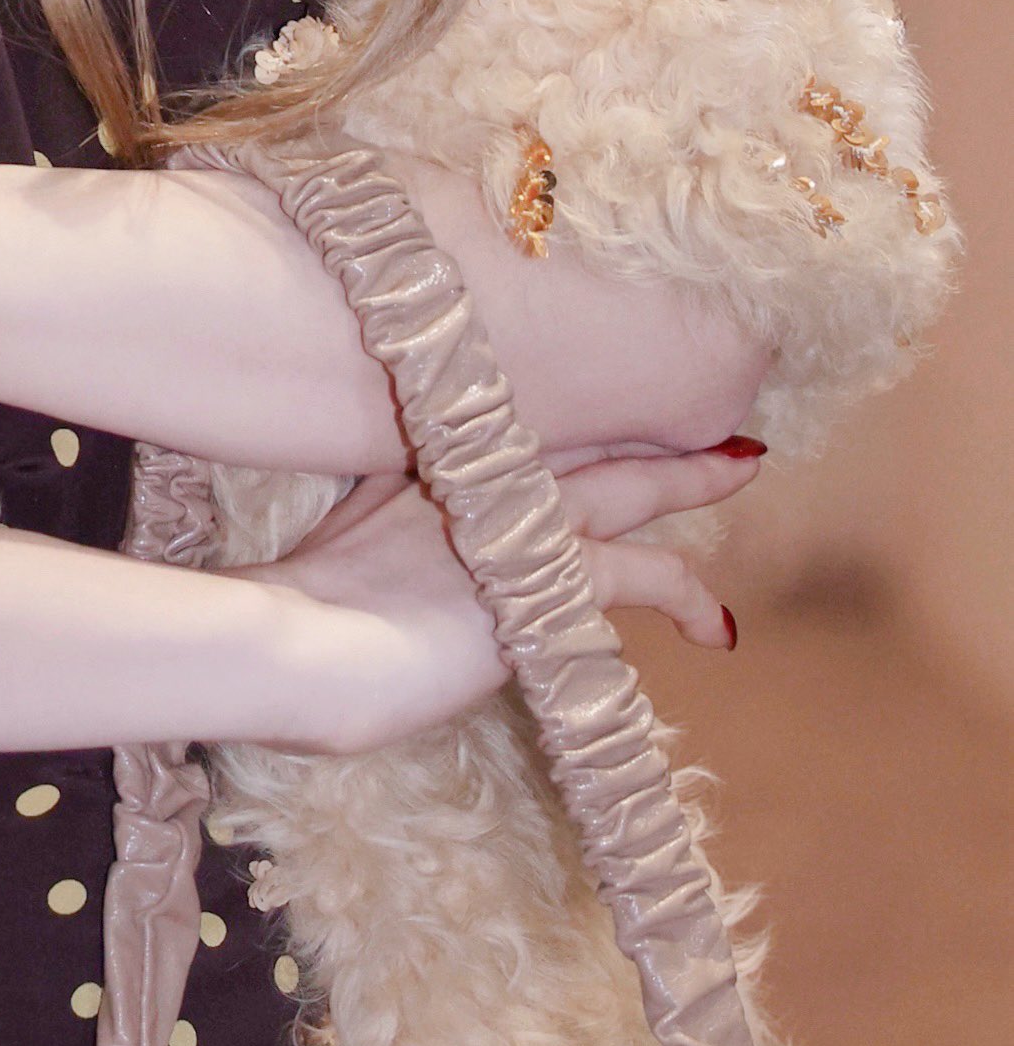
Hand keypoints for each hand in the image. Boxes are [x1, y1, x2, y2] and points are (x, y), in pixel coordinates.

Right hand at [252, 438, 760, 752]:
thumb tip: (375, 544)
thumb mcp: (338, 541)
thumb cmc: (303, 610)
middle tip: (697, 404)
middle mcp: (486, 478)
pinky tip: (720, 630)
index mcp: (435, 467)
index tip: (598, 408)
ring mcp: (524, 520)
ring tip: (741, 466)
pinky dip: (689, 596)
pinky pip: (648, 577)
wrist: (306, 641)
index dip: (573, 422)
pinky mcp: (558, 577)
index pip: (526, 432)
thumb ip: (378, 517)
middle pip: (585, 438)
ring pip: (631, 486)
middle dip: (637, 423)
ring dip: (687, 477)